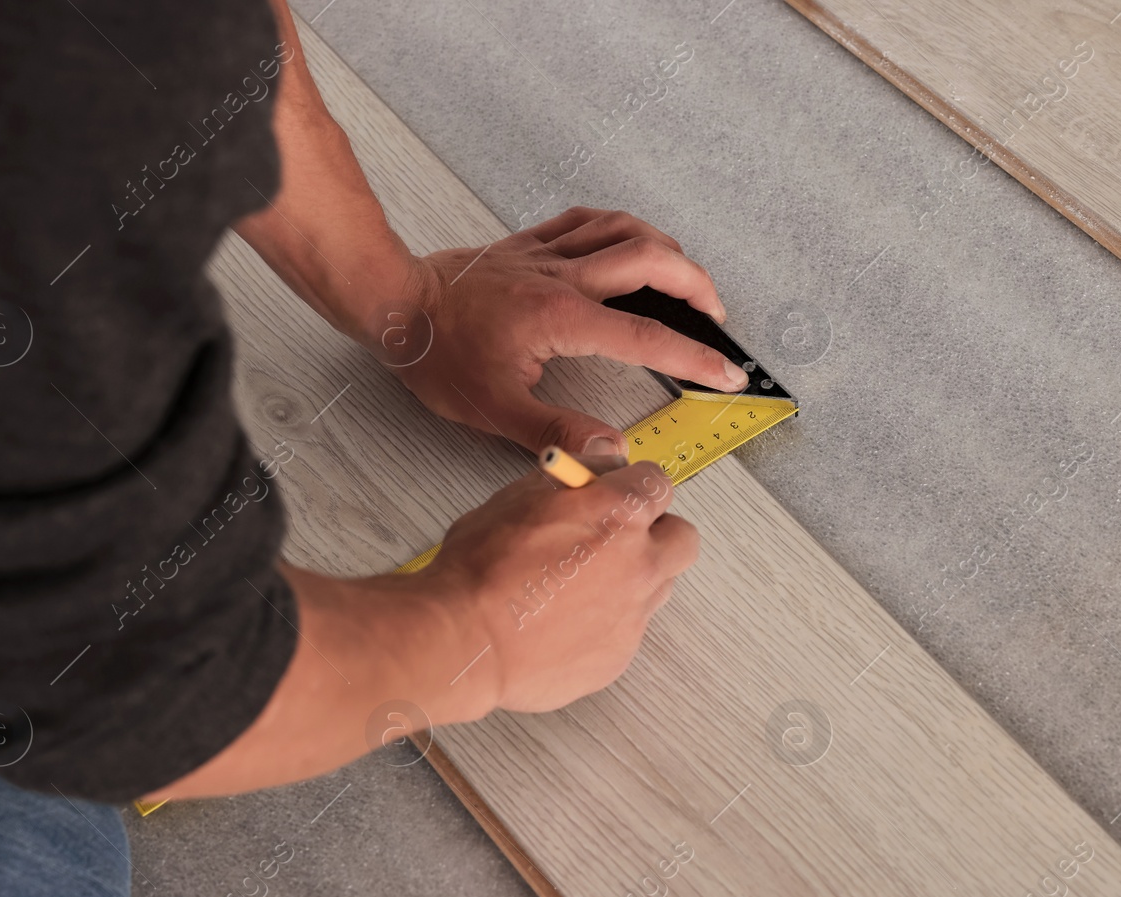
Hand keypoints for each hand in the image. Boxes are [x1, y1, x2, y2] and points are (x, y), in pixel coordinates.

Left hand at [377, 207, 749, 455]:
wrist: (394, 304)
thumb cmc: (437, 353)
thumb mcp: (494, 409)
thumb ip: (556, 432)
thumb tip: (610, 451)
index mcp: (563, 320)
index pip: (647, 337)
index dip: (696, 358)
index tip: (727, 374)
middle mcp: (563, 278)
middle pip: (653, 262)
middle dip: (698, 287)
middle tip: (718, 319)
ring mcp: (547, 255)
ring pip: (626, 230)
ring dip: (667, 250)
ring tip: (687, 278)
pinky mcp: (529, 244)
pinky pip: (589, 220)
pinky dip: (622, 227)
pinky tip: (630, 241)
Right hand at [421, 458, 697, 712]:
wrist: (467, 640)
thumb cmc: (482, 567)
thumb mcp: (519, 496)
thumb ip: (571, 480)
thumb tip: (599, 469)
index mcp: (619, 513)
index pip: (658, 483)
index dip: (634, 486)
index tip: (617, 493)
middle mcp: (639, 563)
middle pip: (681, 539)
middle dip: (657, 534)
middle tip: (617, 539)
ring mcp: (633, 614)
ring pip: (658, 587)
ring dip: (633, 579)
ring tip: (581, 585)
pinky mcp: (619, 655)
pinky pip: (628, 630)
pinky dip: (606, 622)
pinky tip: (565, 622)